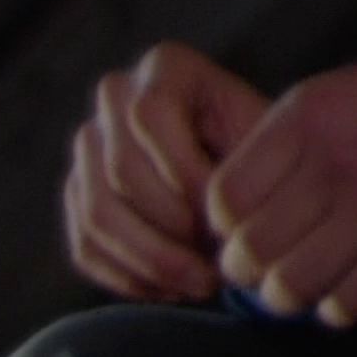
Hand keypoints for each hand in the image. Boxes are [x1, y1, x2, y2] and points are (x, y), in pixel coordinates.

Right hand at [64, 42, 269, 300]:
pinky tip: (174, 289)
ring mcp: (89, 145)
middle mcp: (116, 97)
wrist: (261, 177)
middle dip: (174, 227)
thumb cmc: (278, 160)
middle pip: (119, 169)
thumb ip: (245, 169)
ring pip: (97, 213)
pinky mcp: (77, 192)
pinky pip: (85, 244)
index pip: (149, 115)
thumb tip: (212, 219)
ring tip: (203, 283)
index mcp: (166, 67)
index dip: (186, 174)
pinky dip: (129, 277)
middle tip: (222, 262)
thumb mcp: (276, 147)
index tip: (229, 219)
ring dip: (152, 261)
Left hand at [209, 35, 356, 327]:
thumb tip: (229, 207)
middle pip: (251, 248)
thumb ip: (279, 144)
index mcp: (302, 121)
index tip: (228, 230)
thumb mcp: (331, 96)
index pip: (224, 197)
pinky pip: (348, 303)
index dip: (217, 224)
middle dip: (241, 268)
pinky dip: (332, 310)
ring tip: (284, 290)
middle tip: (248, 270)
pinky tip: (335, 296)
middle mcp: (332, 166)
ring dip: (281, 297)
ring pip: (293, 284)